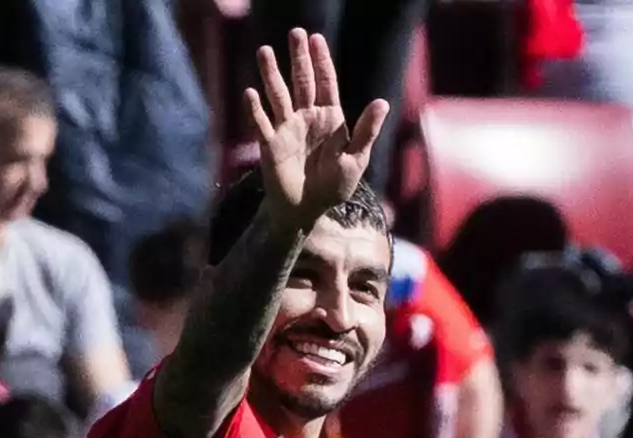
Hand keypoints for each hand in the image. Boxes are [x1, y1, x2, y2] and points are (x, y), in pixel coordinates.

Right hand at [246, 29, 389, 230]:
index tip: (317, 39)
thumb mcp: (355, 160)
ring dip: (271, 75)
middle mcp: (306, 118)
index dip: (321, 61)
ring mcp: (286, 129)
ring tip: (264, 51)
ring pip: (278, 96)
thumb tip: (382, 102)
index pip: (325, 83)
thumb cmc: (334, 187)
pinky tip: (250, 93)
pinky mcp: (269, 145)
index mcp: (329, 118)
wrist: (307, 210)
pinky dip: (255, 109)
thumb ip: (366, 131)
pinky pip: (261, 124)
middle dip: (298, 58)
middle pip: (301, 82)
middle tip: (295, 33)